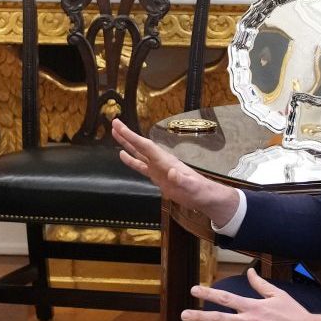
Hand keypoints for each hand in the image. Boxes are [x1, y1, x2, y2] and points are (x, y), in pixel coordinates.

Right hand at [110, 118, 239, 226]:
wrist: (205, 197)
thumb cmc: (200, 191)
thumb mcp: (192, 187)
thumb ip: (182, 179)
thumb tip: (172, 171)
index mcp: (166, 161)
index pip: (145, 146)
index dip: (132, 137)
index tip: (119, 126)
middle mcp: (160, 161)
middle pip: (140, 145)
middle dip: (127, 135)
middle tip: (114, 123)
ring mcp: (158, 168)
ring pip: (138, 153)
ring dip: (127, 144)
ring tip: (114, 134)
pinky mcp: (157, 176)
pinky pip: (140, 166)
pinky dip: (130, 160)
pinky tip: (122, 155)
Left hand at [180, 268, 320, 320]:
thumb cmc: (294, 314)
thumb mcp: (277, 295)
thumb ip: (260, 285)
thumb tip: (249, 272)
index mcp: (253, 306)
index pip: (226, 298)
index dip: (208, 294)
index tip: (194, 290)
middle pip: (219, 319)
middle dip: (199, 316)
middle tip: (183, 315)